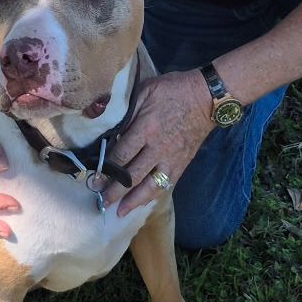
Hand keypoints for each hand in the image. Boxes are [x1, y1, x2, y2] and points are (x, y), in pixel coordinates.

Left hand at [104, 68, 213, 215]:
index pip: (121, 155)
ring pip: (150, 186)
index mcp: (146, 129)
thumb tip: (112, 129)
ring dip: (133, 201)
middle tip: (101, 200)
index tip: (94, 178)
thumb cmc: (174, 90)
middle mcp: (158, 148)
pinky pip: (166, 184)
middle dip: (115, 191)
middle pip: (132, 176)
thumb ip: (129, 111)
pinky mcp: (182, 163)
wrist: (207, 98)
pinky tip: (143, 202)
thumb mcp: (146, 91)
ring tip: (120, 212)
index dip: (106, 169)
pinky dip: (153, 195)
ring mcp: (171, 159)